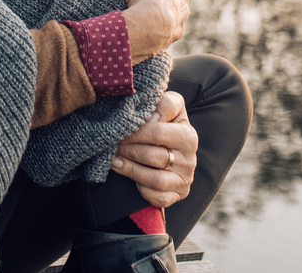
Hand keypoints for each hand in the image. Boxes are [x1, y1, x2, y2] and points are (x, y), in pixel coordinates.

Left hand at [110, 91, 197, 208]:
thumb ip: (164, 104)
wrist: (175, 146)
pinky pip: (157, 196)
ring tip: (113, 158)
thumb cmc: (167, 123)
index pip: (158, 133)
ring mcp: (184, 180)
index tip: (119, 128)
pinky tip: (126, 173)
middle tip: (111, 143)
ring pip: (153, 179)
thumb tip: (150, 118)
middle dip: (127, 149)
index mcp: (188, 136)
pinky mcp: (177, 195)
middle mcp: (190, 160)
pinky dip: (140, 187)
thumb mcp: (171, 107)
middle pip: (152, 156)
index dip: (134, 132)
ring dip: (128, 168)